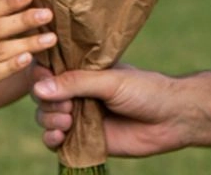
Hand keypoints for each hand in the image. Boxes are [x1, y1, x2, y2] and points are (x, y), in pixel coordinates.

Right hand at [33, 65, 193, 157]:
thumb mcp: (110, 81)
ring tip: (67, 122)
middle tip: (67, 108)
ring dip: (49, 120)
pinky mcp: (84, 139)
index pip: (50, 69)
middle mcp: (79, 92)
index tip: (42, 80)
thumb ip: (76, 83)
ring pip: (46, 117)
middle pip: (43, 96)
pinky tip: (59, 137)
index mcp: (84, 70)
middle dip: (47, 103)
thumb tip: (39, 88)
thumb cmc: (146, 91)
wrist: (171, 119)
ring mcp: (80, 115)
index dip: (41, 75)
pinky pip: (56, 140)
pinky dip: (51, 139)